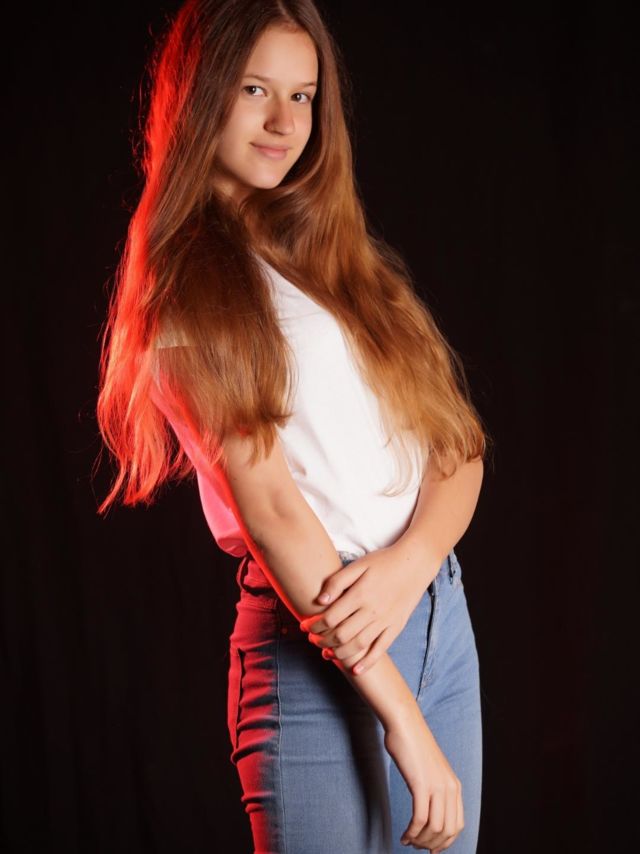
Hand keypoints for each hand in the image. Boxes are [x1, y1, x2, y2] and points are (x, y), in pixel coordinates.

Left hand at [299, 542, 438, 674]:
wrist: (415, 564)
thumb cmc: (383, 562)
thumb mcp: (359, 565)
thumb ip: (338, 581)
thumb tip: (320, 600)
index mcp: (360, 594)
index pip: (330, 618)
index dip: (314, 625)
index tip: (304, 626)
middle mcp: (372, 611)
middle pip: (341, 634)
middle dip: (322, 641)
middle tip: (312, 640)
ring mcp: (385, 621)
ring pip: (358, 645)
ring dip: (339, 653)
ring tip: (326, 653)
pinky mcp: (396, 627)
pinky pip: (381, 649)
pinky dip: (368, 662)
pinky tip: (355, 670)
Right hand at [385, 707, 463, 850]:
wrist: (405, 723)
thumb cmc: (413, 745)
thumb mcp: (431, 770)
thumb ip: (434, 788)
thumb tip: (428, 810)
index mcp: (454, 786)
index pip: (457, 826)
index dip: (444, 843)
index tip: (430, 849)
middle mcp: (450, 787)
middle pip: (447, 831)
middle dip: (431, 845)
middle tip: (416, 847)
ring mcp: (436, 786)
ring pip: (434, 829)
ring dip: (420, 841)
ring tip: (408, 842)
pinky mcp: (421, 784)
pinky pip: (420, 819)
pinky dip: (412, 832)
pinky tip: (404, 835)